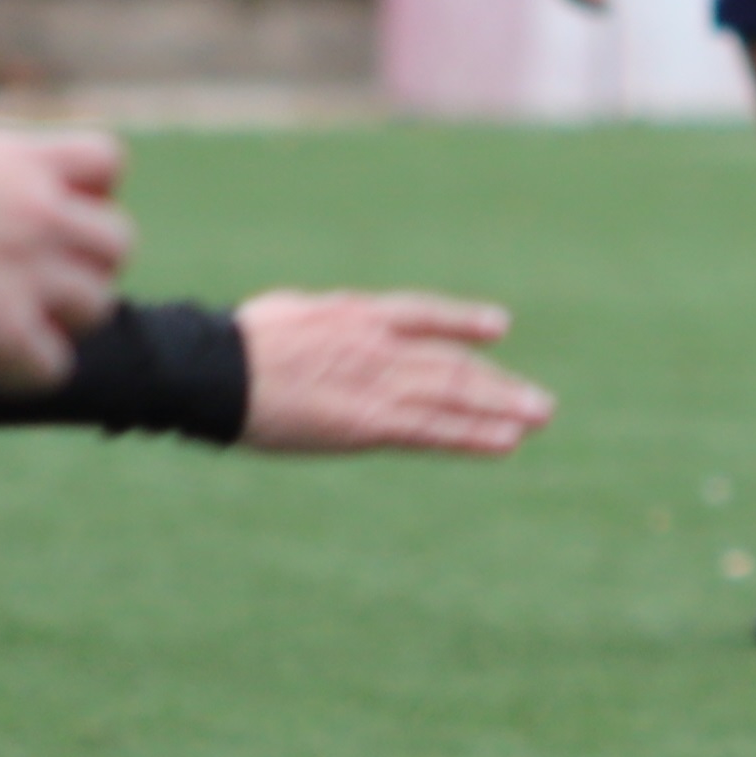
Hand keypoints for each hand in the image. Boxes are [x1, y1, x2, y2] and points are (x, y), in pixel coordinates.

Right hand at [0, 115, 128, 387]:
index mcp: (19, 161)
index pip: (104, 163)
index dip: (88, 191)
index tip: (50, 207)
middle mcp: (40, 216)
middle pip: (117, 243)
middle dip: (82, 261)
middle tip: (28, 274)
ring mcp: (29, 278)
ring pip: (97, 307)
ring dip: (59, 317)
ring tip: (1, 318)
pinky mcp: (3, 338)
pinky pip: (51, 369)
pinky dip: (20, 371)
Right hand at [233, 290, 553, 454]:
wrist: (216, 369)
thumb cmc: (236, 344)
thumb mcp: (290, 314)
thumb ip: (324, 321)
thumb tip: (327, 324)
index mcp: (356, 314)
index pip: (423, 315)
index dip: (463, 322)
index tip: (499, 327)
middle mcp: (379, 345)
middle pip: (452, 364)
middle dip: (499, 384)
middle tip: (539, 402)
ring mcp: (378, 382)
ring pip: (454, 395)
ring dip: (502, 408)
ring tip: (539, 417)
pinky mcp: (369, 422)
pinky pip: (433, 430)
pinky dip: (473, 436)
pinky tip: (506, 442)